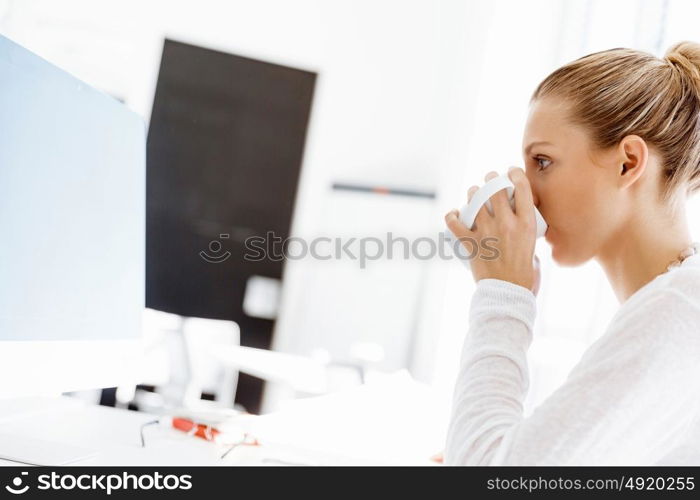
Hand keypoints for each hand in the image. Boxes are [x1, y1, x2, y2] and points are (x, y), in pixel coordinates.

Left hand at [445, 167, 539, 293]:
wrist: (508, 295)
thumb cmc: (524, 276)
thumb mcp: (534, 249)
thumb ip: (526, 236)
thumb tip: (518, 227)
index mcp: (527, 224)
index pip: (522, 188)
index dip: (515, 174)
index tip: (511, 172)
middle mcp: (507, 224)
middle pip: (495, 188)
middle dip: (490, 178)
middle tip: (489, 179)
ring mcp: (487, 233)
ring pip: (474, 199)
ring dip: (472, 193)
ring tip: (473, 194)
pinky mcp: (470, 244)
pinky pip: (454, 223)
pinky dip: (451, 216)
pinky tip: (453, 214)